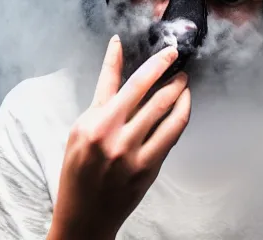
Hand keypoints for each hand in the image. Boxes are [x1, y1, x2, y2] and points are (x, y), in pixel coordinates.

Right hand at [48, 35, 190, 239]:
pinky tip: (183, 104)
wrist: (84, 215)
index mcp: (93, 123)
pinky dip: (181, 114)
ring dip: (179, 90)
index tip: (160, 47)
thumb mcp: (81, 128)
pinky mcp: (149, 168)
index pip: (119, 80)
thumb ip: (103, 94)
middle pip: (147, 91)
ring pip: (164, 111)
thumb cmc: (78, 167)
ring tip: (183, 80)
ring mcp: (132, 154)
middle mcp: (113, 136)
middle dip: (166, 68)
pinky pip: (171, 134)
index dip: (143, 60)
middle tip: (175, 56)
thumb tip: (115, 56)